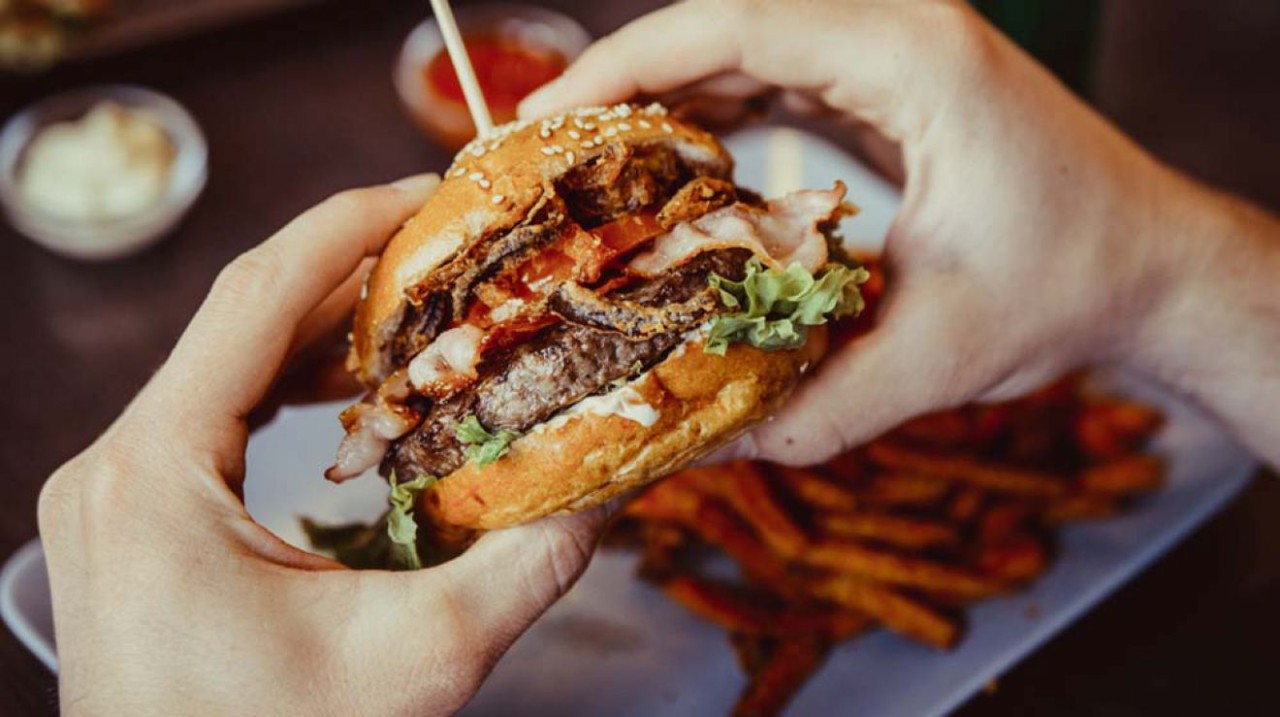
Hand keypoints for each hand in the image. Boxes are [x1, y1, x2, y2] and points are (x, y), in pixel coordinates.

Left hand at [38, 176, 606, 714]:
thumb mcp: (415, 663)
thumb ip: (525, 569)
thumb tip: (609, 490)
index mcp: (154, 474)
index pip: (255, 297)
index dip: (349, 226)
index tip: (429, 191)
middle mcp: (114, 466)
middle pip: (240, 319)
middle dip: (351, 273)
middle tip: (451, 247)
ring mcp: (113, 492)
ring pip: (225, 363)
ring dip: (322, 329)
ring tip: (419, 307)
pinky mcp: (132, 519)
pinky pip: (212, 414)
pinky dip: (288, 384)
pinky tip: (351, 386)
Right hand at [522, 0, 1279, 465]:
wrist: (1152, 268)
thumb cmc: (1073, 286)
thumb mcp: (937, 357)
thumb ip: (812, 406)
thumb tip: (699, 447)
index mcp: (912, 59)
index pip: (735, 28)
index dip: (626, 66)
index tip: (547, 120)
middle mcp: (899, 34)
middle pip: (726, 30)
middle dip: (627, 85)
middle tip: (543, 152)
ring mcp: (896, 55)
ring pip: (747, 52)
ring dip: (665, 101)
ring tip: (588, 165)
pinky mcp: (891, 88)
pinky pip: (780, 82)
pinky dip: (715, 118)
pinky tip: (669, 171)